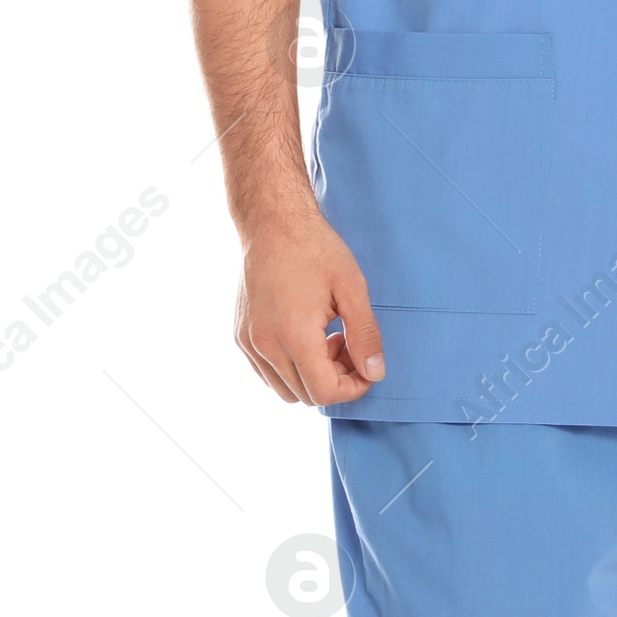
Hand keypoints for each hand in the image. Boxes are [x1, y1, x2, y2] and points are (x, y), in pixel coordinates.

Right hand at [234, 206, 385, 405]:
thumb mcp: (352, 287)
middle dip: (335, 380)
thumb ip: (366, 334)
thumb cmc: (315, 249)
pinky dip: (290, 368)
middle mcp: (264, 344)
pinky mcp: (241, 336)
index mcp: (293, 333)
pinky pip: (267, 373)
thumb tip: (376, 373)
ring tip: (326, 339)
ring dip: (311, 376)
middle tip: (348, 344)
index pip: (324, 392)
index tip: (366, 367)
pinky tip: (305, 336)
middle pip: (306, 395)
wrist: (272, 222)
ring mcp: (248, 342)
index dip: (353, 387)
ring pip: (285, 389)